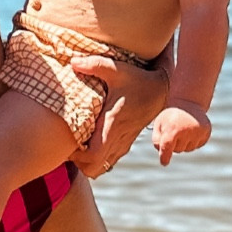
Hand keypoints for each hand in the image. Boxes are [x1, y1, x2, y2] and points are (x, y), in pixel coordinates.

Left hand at [69, 56, 169, 177]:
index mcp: (112, 125)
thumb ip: (95, 65)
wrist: (162, 90)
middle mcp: (117, 139)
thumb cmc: (137, 79)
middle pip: (93, 169)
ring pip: (100, 169)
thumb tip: (73, 61)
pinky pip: (107, 162)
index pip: (93, 157)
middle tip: (69, 144)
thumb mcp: (117, 69)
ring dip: (86, 162)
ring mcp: (122, 143)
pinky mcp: (125, 143)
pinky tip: (90, 141)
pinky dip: (96, 159)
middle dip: (78, 163)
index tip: (69, 142)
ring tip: (78, 144)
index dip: (77, 156)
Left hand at [151, 103, 210, 165]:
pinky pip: (198, 145)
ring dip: (184, 143)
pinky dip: (193, 141)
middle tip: (174, 132)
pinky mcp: (206, 132)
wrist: (188, 102)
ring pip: (188, 149)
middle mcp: (186, 131)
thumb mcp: (159, 124)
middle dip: (174, 145)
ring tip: (183, 130)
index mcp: (172, 129)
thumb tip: (162, 154)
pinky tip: (191, 131)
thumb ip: (156, 139)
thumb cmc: (170, 116)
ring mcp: (198, 132)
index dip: (165, 156)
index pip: (167, 148)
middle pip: (177, 150)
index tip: (164, 163)